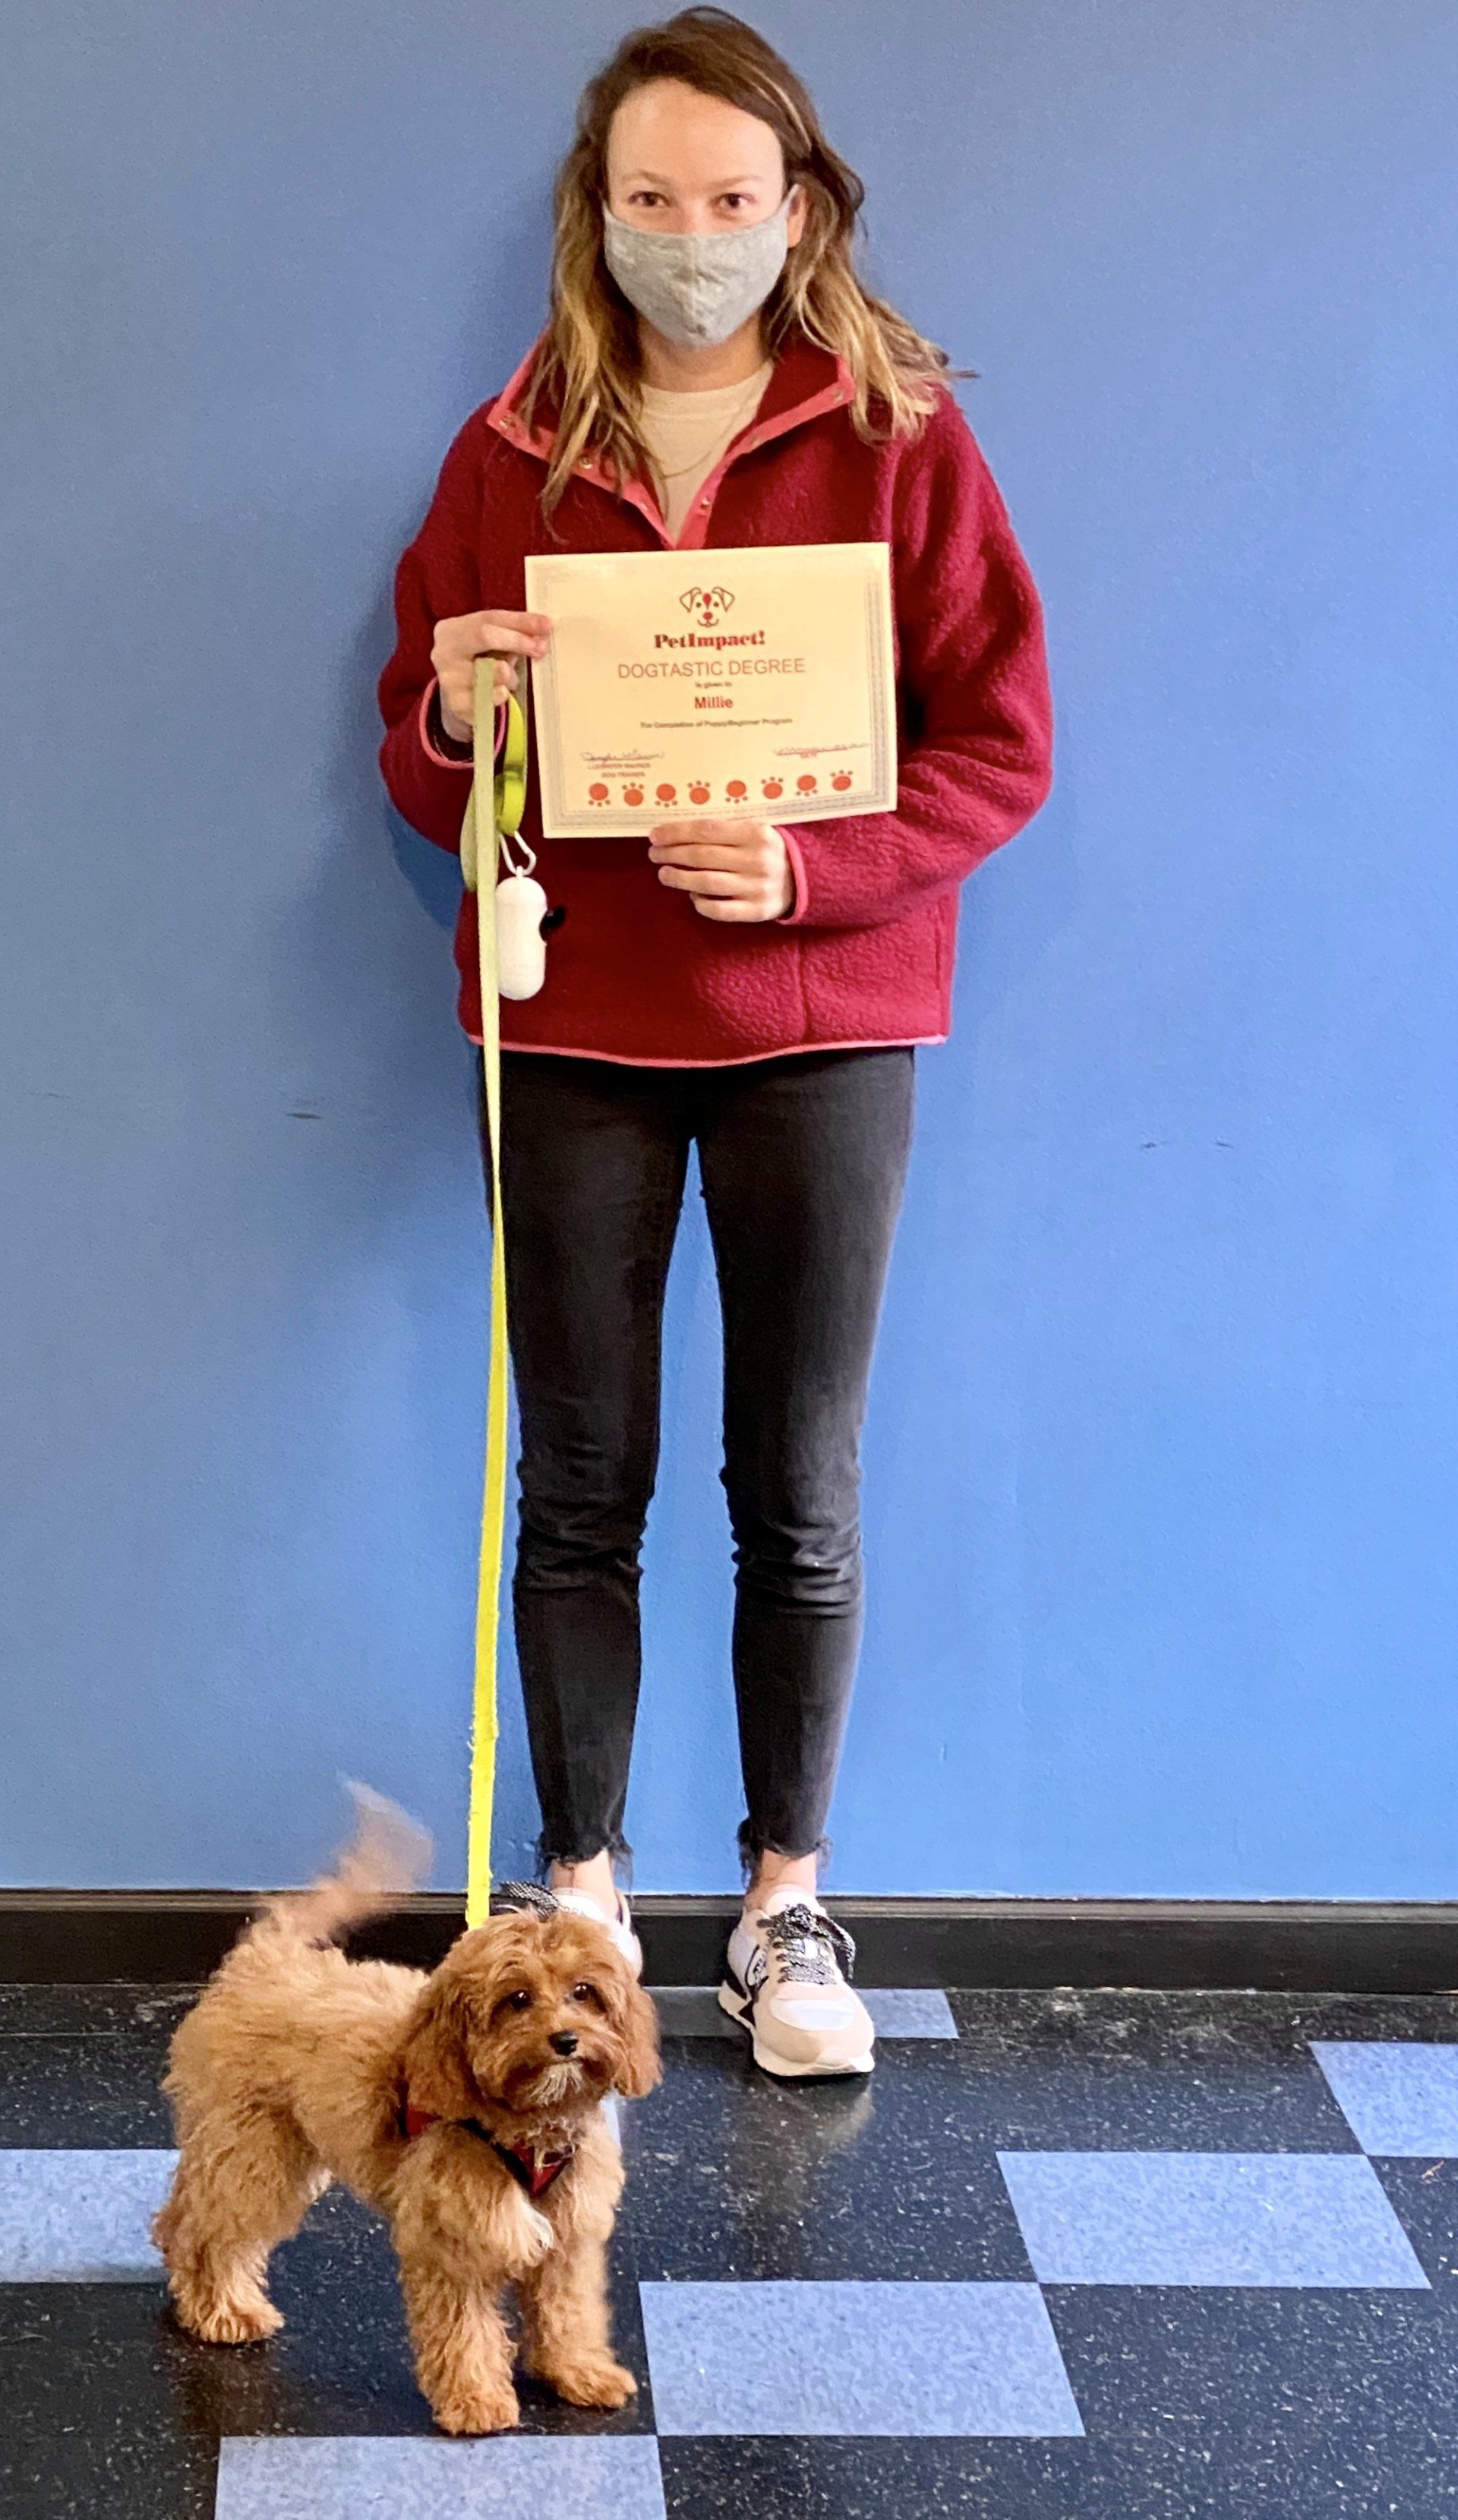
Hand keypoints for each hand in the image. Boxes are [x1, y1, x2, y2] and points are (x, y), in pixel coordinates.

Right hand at [431, 609, 549, 741]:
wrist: (458, 695)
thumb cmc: (479, 661)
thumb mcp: (493, 643)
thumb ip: (515, 633)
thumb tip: (544, 629)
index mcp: (451, 630)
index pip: (489, 618)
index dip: (520, 621)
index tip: (547, 625)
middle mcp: (443, 652)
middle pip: (484, 636)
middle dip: (516, 641)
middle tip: (540, 649)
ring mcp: (447, 680)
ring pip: (488, 671)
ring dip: (509, 675)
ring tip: (510, 678)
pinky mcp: (456, 705)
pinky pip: (487, 699)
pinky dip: (500, 696)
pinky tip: (502, 693)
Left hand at [647, 818, 792, 921]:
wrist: (806, 878)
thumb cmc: (770, 850)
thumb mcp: (756, 830)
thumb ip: (726, 829)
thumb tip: (679, 831)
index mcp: (756, 833)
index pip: (706, 830)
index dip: (676, 832)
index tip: (655, 835)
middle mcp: (756, 860)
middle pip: (702, 856)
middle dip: (672, 854)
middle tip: (654, 854)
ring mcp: (757, 888)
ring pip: (707, 883)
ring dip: (679, 878)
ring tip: (663, 874)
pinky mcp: (757, 911)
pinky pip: (721, 910)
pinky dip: (701, 904)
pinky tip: (692, 896)